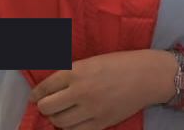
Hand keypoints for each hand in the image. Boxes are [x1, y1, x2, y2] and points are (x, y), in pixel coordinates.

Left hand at [30, 50, 175, 129]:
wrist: (148, 76)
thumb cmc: (121, 63)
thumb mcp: (92, 61)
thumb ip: (72, 73)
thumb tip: (51, 86)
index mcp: (76, 71)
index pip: (45, 87)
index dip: (37, 94)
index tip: (35, 97)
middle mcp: (80, 91)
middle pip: (47, 107)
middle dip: (44, 107)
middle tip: (48, 105)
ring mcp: (91, 109)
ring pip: (59, 122)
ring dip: (56, 119)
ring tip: (61, 114)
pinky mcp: (101, 123)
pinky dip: (71, 128)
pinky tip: (74, 121)